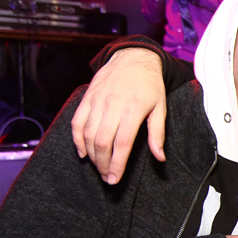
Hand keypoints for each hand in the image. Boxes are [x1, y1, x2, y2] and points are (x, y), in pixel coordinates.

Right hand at [71, 48, 166, 183]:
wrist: (133, 58)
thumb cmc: (150, 85)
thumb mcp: (160, 108)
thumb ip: (158, 134)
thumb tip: (160, 158)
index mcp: (133, 110)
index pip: (122, 144)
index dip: (117, 164)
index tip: (115, 179)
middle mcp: (113, 106)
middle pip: (102, 142)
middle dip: (103, 164)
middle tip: (107, 177)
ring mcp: (97, 101)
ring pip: (88, 134)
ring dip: (91, 155)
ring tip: (98, 167)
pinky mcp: (87, 98)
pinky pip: (77, 122)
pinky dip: (77, 139)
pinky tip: (83, 152)